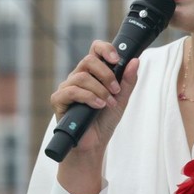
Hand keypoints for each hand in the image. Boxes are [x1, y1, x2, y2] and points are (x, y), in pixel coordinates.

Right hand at [50, 40, 140, 193]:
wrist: (94, 145)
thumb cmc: (104, 121)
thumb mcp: (121, 100)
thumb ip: (127, 81)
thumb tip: (135, 61)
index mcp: (92, 73)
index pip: (95, 50)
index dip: (105, 49)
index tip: (117, 59)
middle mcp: (78, 77)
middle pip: (88, 60)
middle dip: (106, 74)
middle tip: (115, 90)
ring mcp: (67, 87)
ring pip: (81, 76)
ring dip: (99, 89)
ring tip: (107, 103)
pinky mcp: (58, 100)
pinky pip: (71, 91)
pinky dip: (88, 97)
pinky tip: (97, 105)